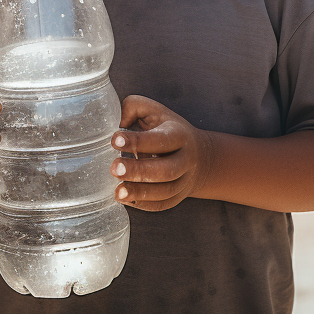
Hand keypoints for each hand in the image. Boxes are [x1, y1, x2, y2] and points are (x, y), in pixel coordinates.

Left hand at [109, 95, 209, 211]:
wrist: (198, 154)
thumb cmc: (166, 128)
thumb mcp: (153, 110)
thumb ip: (133, 108)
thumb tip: (116, 122)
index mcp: (179, 134)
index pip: (160, 139)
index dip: (138, 141)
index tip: (114, 140)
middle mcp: (185, 159)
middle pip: (166, 169)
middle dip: (139, 171)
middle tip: (114, 169)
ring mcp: (184, 180)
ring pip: (165, 191)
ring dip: (140, 193)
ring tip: (118, 191)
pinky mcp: (177, 196)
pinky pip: (162, 204)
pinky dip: (145, 205)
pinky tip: (126, 200)